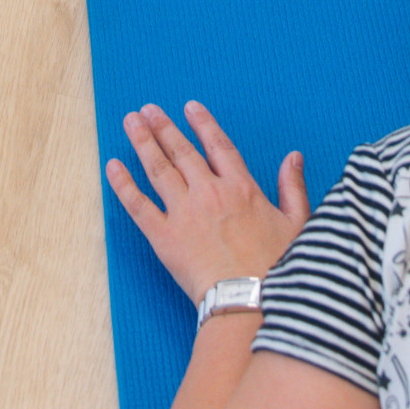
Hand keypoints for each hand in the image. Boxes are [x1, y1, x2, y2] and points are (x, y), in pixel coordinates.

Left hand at [106, 101, 309, 304]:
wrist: (250, 301)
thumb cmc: (276, 269)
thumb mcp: (297, 224)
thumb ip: (293, 187)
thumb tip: (294, 157)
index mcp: (241, 188)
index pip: (218, 145)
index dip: (202, 124)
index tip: (189, 107)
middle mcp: (210, 193)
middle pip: (182, 151)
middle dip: (163, 127)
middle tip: (147, 110)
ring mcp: (184, 213)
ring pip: (158, 169)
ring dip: (143, 142)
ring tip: (130, 123)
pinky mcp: (164, 237)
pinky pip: (138, 205)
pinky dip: (123, 184)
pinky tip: (112, 166)